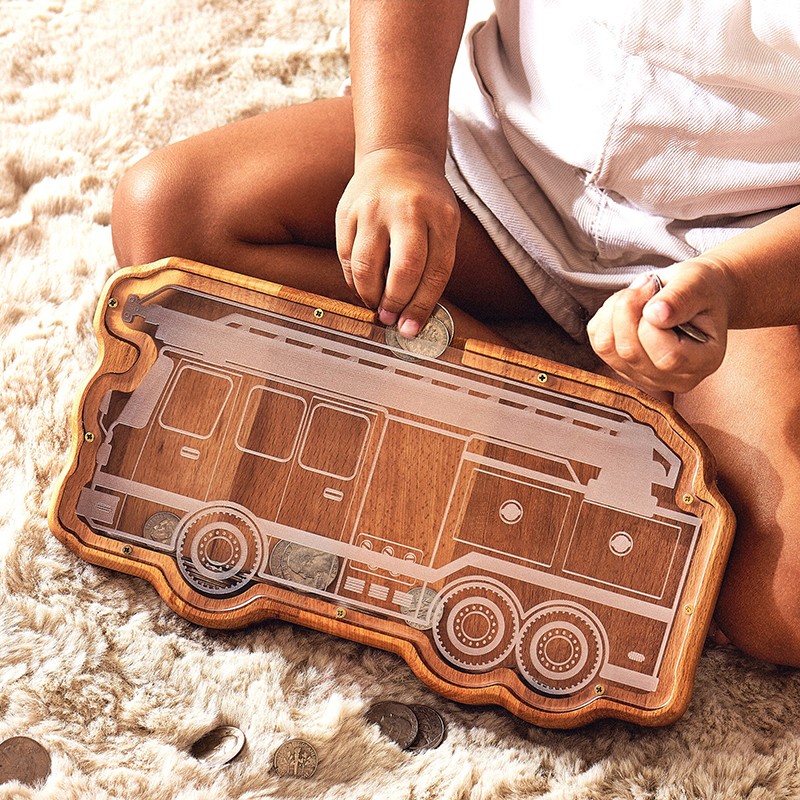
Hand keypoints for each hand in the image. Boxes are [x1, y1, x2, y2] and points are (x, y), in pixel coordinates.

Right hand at [335, 147, 459, 337]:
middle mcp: (407, 210)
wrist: (398, 156)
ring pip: (366, 267)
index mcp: (441, 216)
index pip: (435, 273)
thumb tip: (412, 315)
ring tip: (375, 304)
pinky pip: (345, 256)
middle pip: (403, 271)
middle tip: (390, 318)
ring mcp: (373, 209)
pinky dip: (353, 279)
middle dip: (395, 304)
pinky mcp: (346, 211)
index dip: (421, 307)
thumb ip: (433, 264)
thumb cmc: (426, 201)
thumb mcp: (444, 224)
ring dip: (369, 295)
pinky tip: (362, 285)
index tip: (410, 329)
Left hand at [587, 260, 731, 393]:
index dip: (651, 320)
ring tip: (636, 294)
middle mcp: (675, 377)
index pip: (667, 356)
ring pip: (608, 348)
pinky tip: (626, 306)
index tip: (657, 290)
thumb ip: (680, 299)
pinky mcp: (623, 367)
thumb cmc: (701, 290)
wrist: (695, 296)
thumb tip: (655, 314)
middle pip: (630, 351)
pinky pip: (598, 343)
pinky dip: (605, 318)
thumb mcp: (698, 283)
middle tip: (644, 285)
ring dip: (613, 311)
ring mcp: (646, 376)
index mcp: (704, 361)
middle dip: (627, 309)